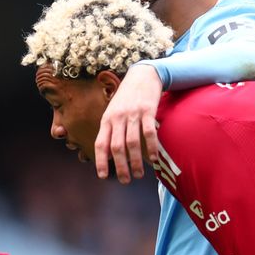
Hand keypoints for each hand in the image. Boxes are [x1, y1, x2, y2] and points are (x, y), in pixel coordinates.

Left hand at [94, 64, 162, 182]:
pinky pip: (149, 133)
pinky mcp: (148, 110)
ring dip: (135, 162)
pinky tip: (153, 159)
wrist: (142, 75)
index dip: (100, 161)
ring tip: (140, 174)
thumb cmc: (127, 97)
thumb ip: (110, 130)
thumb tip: (109, 155)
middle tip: (125, 180)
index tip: (103, 176)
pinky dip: (151, 148)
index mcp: (107, 120)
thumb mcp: (113, 111)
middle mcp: (118, 118)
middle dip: (120, 167)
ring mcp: (133, 114)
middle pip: (116, 147)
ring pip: (132, 143)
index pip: (101, 143)